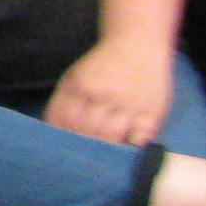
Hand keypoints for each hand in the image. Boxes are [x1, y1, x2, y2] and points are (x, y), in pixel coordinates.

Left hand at [44, 36, 173, 147]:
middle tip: (79, 160)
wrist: (138, 45)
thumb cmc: (101, 66)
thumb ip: (62, 104)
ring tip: (100, 159)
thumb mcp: (74, 76)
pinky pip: (138, 141)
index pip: (64, 121)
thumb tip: (54, 134)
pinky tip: (123, 154)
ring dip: (103, 151)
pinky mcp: (152, 114)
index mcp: (81, 86)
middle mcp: (104, 95)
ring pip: (110, 137)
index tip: (60, 150)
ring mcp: (129, 105)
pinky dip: (129, 150)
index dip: (61, 138)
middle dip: (81, 146)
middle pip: (85, 131)